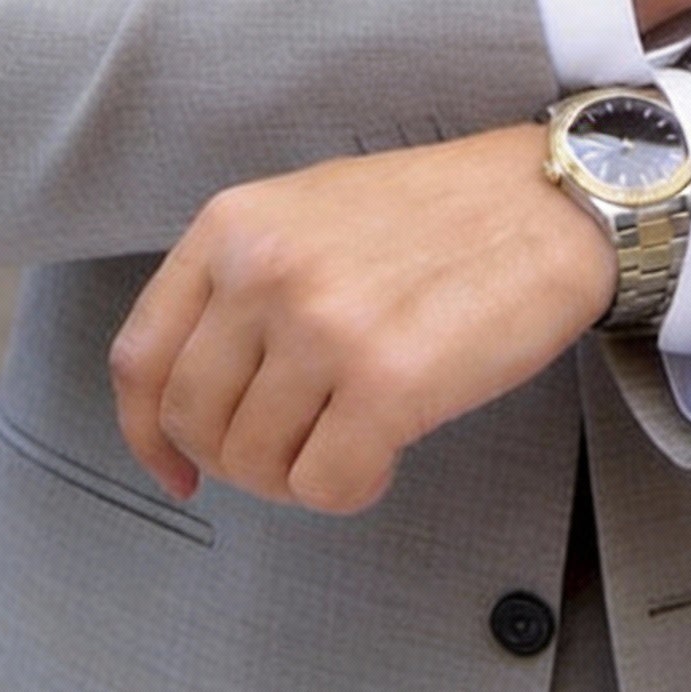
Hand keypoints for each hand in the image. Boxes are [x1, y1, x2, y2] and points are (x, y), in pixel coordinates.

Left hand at [109, 125, 615, 514]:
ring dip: (297, 475)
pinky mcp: (387, 382)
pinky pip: (324, 486)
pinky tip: (385, 454)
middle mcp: (265, 271)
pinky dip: (351, 489)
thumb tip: (198, 394)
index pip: (141, 357)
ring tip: (349, 440)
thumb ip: (244, 282)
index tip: (174, 467)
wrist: (549, 201)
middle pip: (192, 422)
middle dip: (236, 461)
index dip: (146, 433)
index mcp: (235, 225)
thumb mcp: (311, 212)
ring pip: (254, 463)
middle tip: (291, 451)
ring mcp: (323, 327)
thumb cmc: (440, 212)